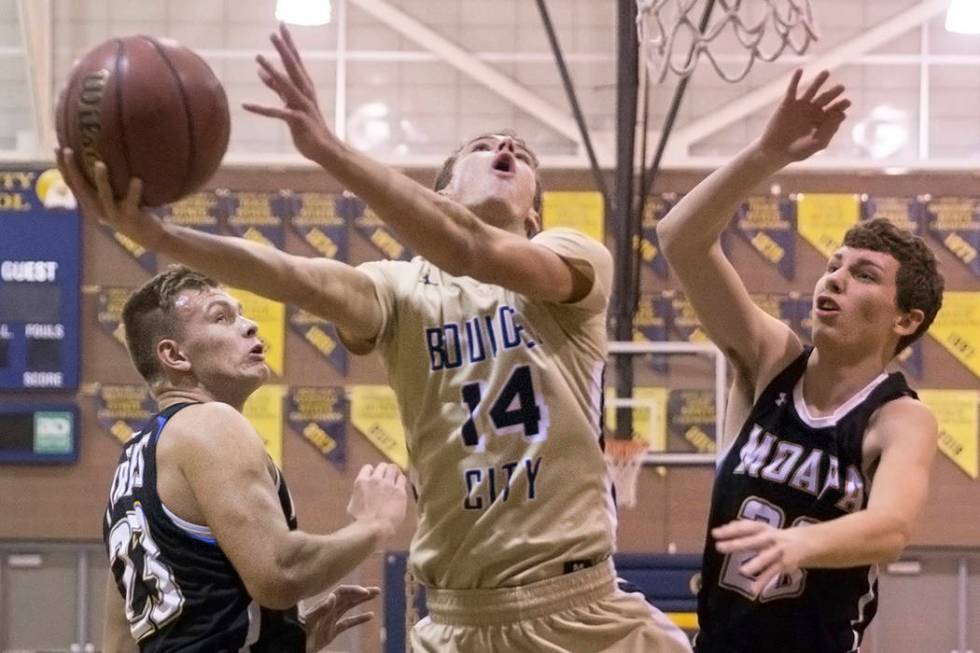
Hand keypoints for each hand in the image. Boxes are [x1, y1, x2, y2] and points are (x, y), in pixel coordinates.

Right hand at [55, 147, 164, 247]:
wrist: (151, 237)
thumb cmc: (133, 211)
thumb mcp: (115, 198)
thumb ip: (108, 182)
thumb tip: (102, 154)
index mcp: (93, 204)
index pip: (73, 185)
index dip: (63, 168)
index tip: (57, 148)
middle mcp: (99, 211)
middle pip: (81, 189)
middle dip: (72, 169)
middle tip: (68, 150)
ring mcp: (115, 215)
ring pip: (104, 197)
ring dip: (101, 180)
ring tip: (99, 164)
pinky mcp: (131, 218)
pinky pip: (131, 203)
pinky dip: (134, 191)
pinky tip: (137, 179)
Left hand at [244, 23, 334, 162]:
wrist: (324, 148)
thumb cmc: (307, 125)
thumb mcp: (290, 102)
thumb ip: (276, 86)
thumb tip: (260, 71)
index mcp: (304, 87)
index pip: (296, 61)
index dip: (288, 44)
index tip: (282, 26)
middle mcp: (305, 93)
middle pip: (293, 67)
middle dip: (283, 50)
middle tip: (274, 33)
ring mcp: (302, 106)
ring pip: (286, 85)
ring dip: (272, 71)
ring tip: (258, 58)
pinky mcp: (297, 121)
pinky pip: (276, 112)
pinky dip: (260, 108)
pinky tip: (245, 104)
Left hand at [302, 585, 379, 651]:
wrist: (290, 644)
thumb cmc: (297, 632)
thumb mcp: (309, 621)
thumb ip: (320, 609)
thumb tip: (332, 595)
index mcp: (324, 605)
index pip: (342, 593)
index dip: (354, 591)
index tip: (366, 592)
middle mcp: (328, 610)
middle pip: (348, 597)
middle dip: (362, 593)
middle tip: (377, 590)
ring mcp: (330, 620)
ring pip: (349, 607)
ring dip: (362, 601)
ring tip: (375, 595)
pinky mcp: (331, 632)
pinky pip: (348, 623)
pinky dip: (359, 619)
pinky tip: (370, 616)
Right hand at [347, 463, 407, 538]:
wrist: (374, 529)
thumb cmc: (359, 522)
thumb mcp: (352, 506)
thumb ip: (358, 495)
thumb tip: (360, 493)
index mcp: (361, 482)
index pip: (368, 468)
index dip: (372, 472)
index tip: (374, 478)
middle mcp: (375, 479)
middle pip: (382, 466)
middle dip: (384, 471)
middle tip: (387, 478)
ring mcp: (388, 484)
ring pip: (393, 469)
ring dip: (394, 473)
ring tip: (395, 479)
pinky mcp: (399, 491)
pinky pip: (402, 478)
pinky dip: (401, 481)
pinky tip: (400, 486)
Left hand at [713, 519, 810, 596]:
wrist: (807, 541)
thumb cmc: (776, 537)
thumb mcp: (763, 530)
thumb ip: (745, 530)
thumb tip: (725, 527)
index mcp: (763, 528)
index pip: (746, 526)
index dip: (731, 529)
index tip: (715, 533)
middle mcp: (771, 537)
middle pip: (753, 540)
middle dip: (736, 543)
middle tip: (719, 547)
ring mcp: (779, 551)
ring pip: (766, 557)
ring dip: (755, 563)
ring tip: (742, 571)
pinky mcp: (785, 564)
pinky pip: (773, 573)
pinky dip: (764, 581)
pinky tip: (753, 590)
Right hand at [756, 69, 850, 164]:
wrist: (775, 151)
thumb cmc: (797, 151)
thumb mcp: (817, 144)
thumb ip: (829, 131)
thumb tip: (841, 115)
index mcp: (822, 121)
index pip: (835, 110)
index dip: (841, 106)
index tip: (845, 104)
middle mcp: (813, 111)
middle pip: (826, 98)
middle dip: (834, 92)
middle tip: (841, 87)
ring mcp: (800, 106)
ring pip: (812, 90)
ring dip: (819, 81)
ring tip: (826, 72)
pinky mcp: (787, 104)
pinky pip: (792, 89)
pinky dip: (795, 80)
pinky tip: (800, 70)